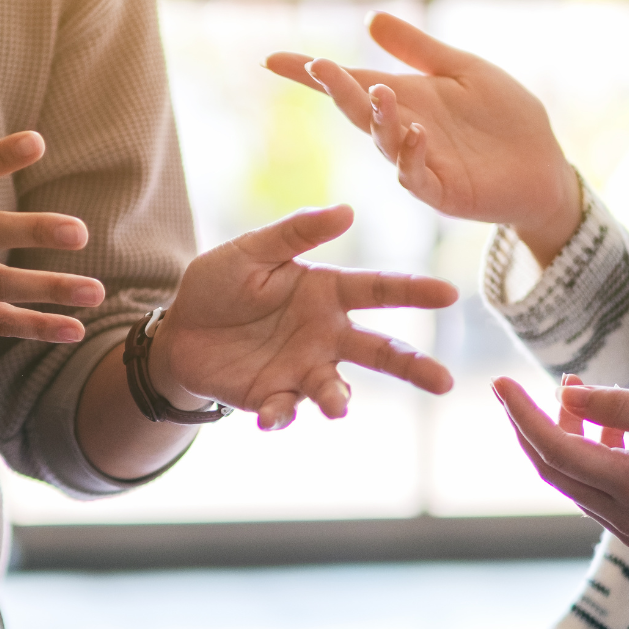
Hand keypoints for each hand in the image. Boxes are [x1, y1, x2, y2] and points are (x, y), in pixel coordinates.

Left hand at [150, 204, 457, 430]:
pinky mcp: (275, 396)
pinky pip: (286, 409)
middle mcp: (327, 334)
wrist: (178, 331)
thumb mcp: (252, 250)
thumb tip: (348, 211)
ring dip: (339, 399)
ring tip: (338, 408)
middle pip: (380, 351)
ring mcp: (303, 369)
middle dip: (414, 366)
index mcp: (328, 292)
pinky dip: (281, 416)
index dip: (414, 291)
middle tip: (445, 382)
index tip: (449, 294)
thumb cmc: (220, 283)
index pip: (380, 290)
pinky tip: (269, 417)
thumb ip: (296, 233)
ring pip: (337, 389)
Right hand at [266, 12, 581, 263]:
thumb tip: (371, 20)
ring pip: (383, 142)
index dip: (311, 74)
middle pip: (358, 110)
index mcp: (404, 99)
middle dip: (336, 90)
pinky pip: (417, 176)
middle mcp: (402, 131)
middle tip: (318, 66)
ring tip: (379, 91)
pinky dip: (412, 156)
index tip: (272, 60)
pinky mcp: (442, 192)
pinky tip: (417, 133)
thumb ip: (418, 50)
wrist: (544, 165)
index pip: (350, 84)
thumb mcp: (463, 70)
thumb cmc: (504, 118)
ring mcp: (419, 163)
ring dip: (377, 118)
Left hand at [492, 375, 628, 548]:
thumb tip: (566, 393)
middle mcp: (623, 517)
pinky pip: (591, 489)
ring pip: (570, 479)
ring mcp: (627, 528)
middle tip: (516, 387)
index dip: (522, 414)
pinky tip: (601, 425)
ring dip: (562, 435)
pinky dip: (585, 454)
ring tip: (574, 390)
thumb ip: (623, 406)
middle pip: (552, 468)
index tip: (499, 382)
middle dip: (529, 425)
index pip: (556, 450)